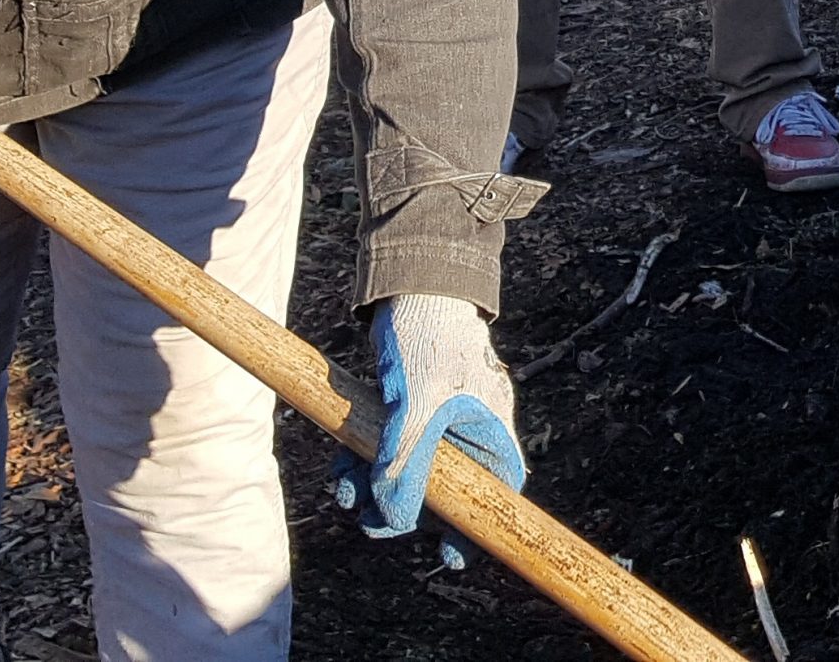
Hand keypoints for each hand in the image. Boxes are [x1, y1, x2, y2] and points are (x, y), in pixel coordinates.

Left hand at [364, 295, 523, 541]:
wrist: (411, 281)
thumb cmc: (428, 336)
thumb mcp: (416, 408)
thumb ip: (405, 465)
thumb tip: (391, 519)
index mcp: (492, 430)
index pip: (495, 495)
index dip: (475, 529)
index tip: (451, 558)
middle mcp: (471, 429)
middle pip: (445, 490)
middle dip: (401, 506)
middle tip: (365, 514)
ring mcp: (442, 417)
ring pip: (411, 471)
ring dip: (376, 485)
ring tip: (344, 487)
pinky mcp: (413, 407)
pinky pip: (393, 448)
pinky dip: (368, 460)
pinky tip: (342, 464)